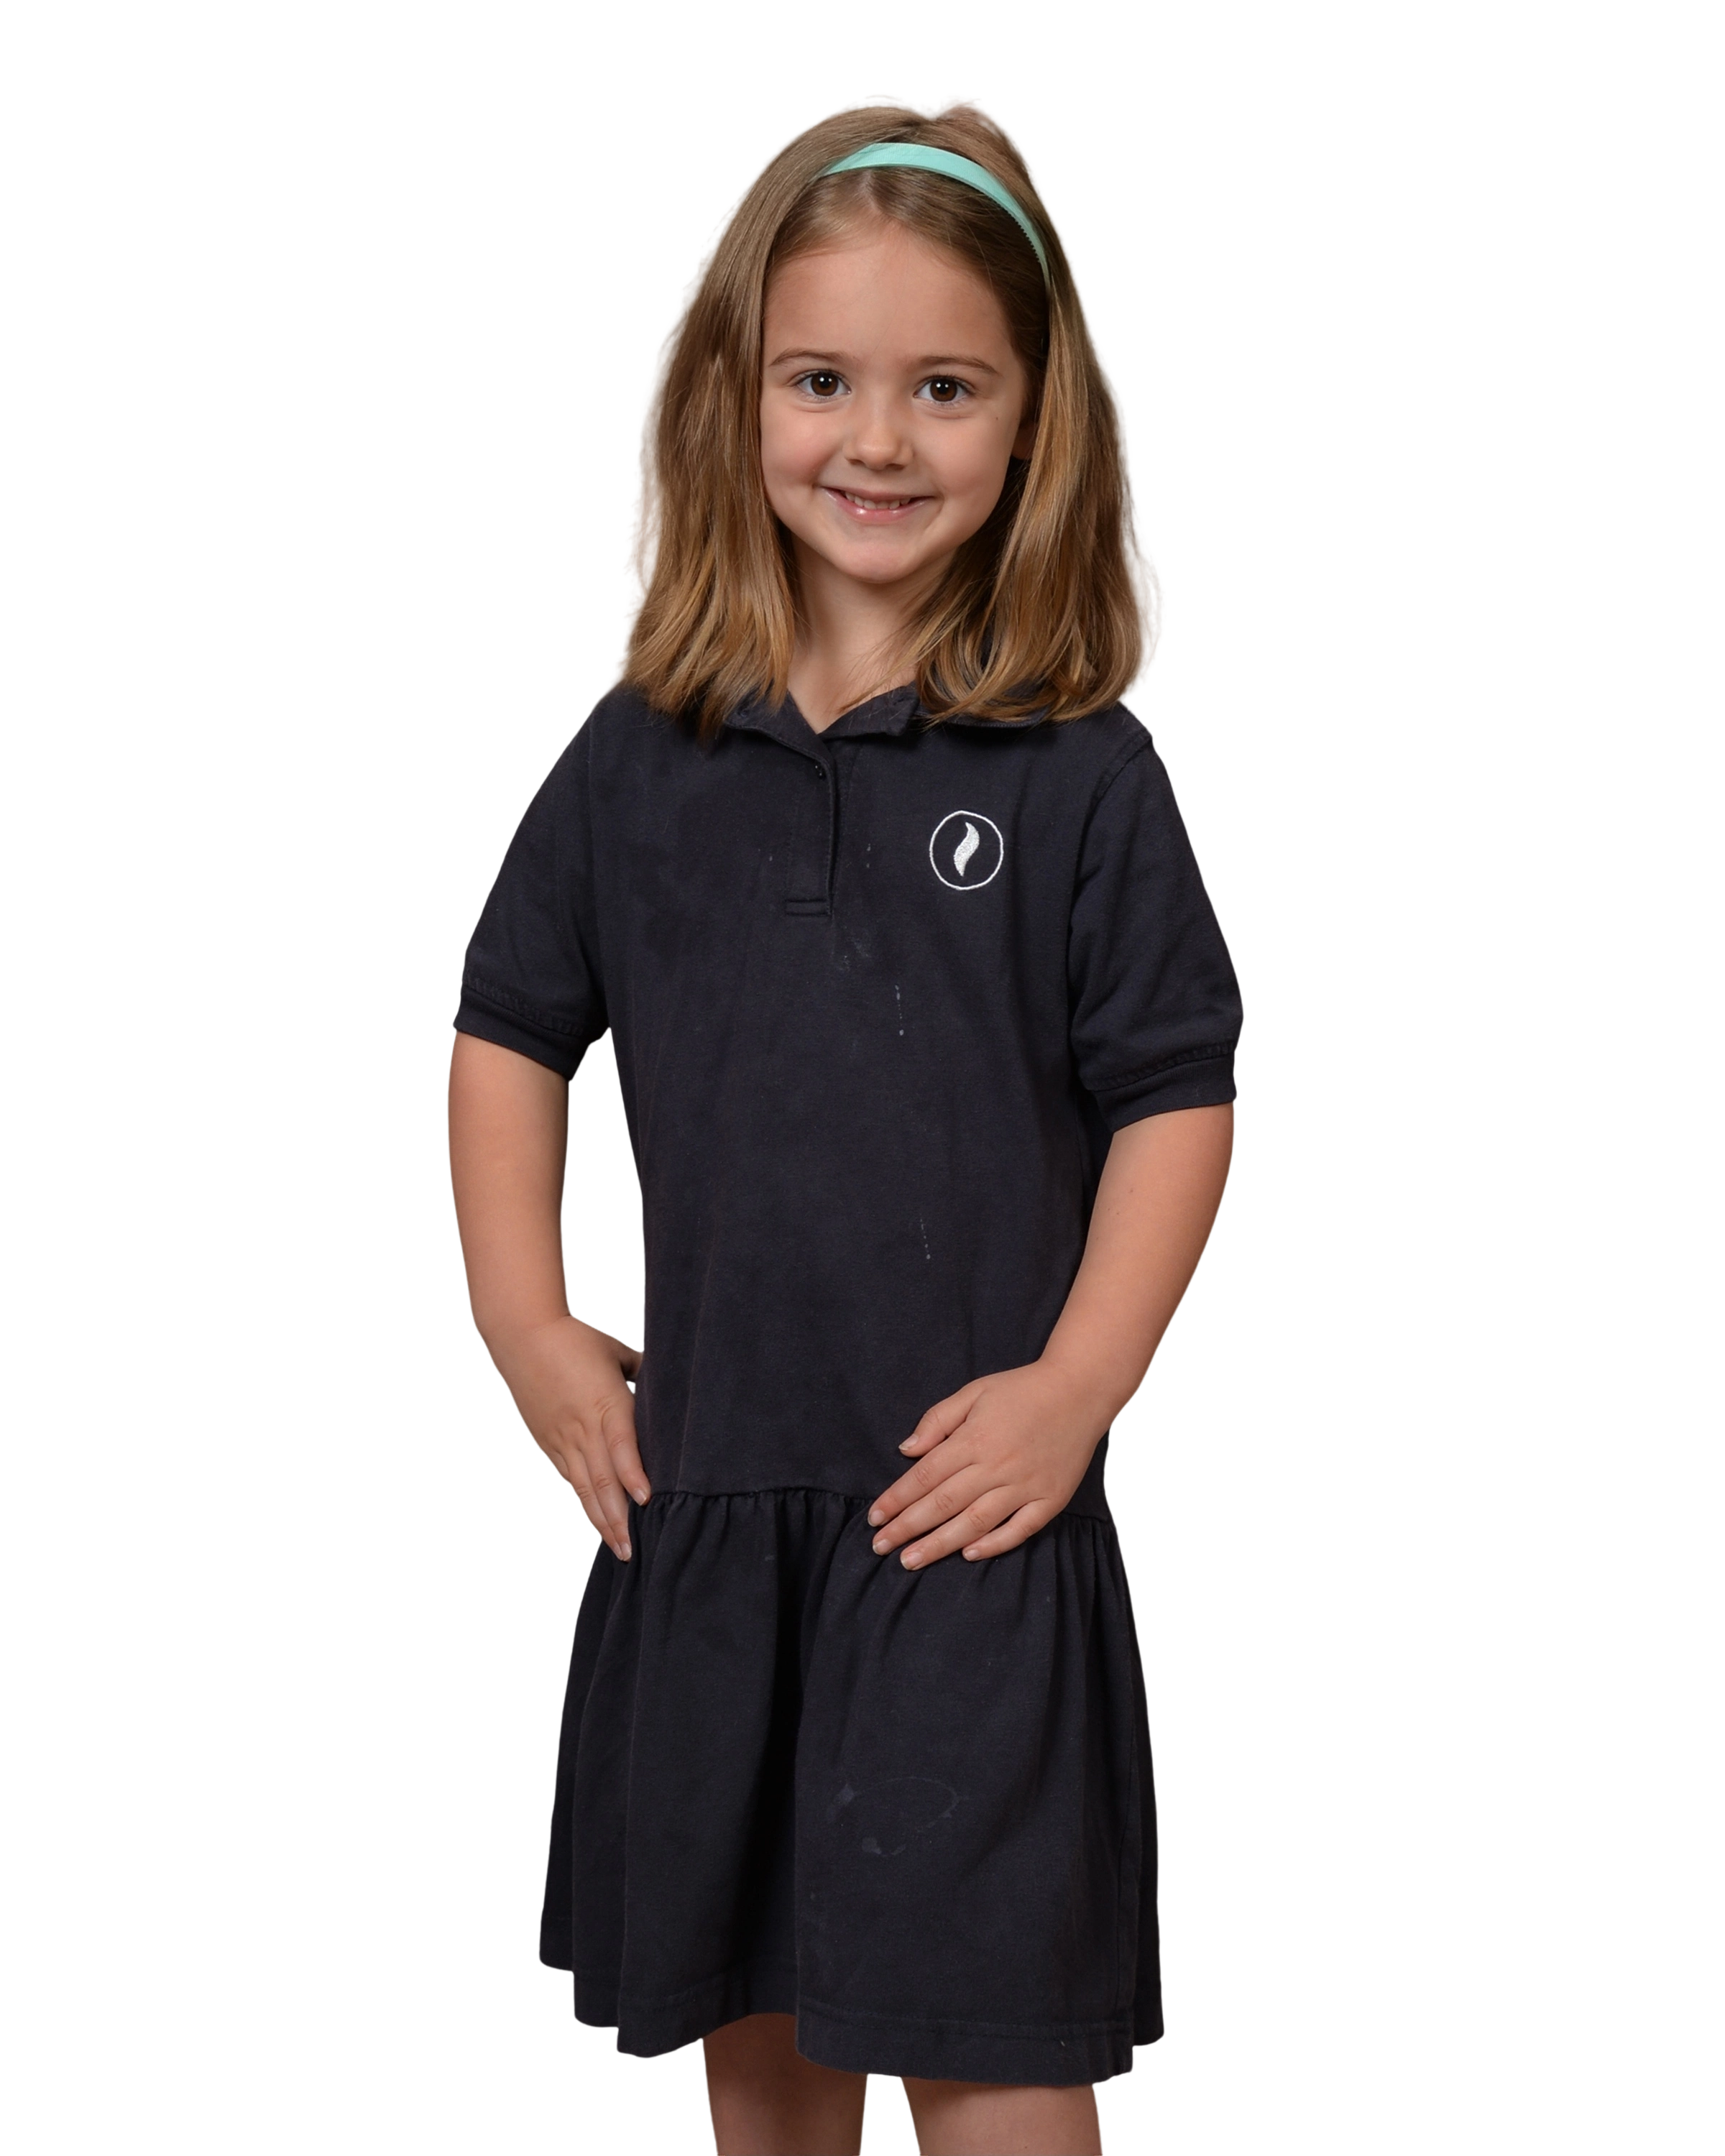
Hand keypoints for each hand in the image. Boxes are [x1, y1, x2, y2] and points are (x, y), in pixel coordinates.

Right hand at [488, 1314, 647, 1559]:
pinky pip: (569, 1478)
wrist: (522, 1336)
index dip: (632, 1474)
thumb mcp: (615, 1351)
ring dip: (602, 1519)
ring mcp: (562, 1438)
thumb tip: (660, 1384)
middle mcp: (583, 1426)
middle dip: (619, 1517)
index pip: (621, 1445)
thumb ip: (640, 1370)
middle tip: (633, 1549)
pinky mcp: (547, 1442)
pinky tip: (596, 1520)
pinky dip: (584, 1501)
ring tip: (618, 1548)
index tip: (646, 1499)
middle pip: (602, 1478)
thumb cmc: (573, 1339)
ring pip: (584, 1487)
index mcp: (605, 1402)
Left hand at [865, 1359, 1108, 1568]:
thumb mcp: (974, 1392)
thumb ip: (937, 1421)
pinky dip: (994, 1544)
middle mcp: (997, 1466)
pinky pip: (1020, 1529)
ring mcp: (1026, 1485)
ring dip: (940, 1544)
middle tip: (881, 1548)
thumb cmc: (1022, 1389)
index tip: (874, 1518)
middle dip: (908, 1528)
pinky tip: (968, 1555)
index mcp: (975, 1439)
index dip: (897, 1499)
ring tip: (911, 1560)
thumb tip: (906, 1450)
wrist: (1080, 1389)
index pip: (925, 1476)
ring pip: (975, 1522)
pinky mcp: (1051, 1499)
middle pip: (944, 1503)